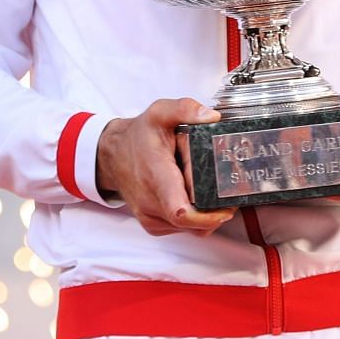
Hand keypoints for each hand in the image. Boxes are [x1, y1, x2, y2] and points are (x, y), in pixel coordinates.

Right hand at [95, 98, 234, 236]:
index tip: (225, 207)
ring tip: (206, 189)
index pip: (180, 211)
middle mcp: (151, 202)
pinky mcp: (153, 225)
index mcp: (156, 175)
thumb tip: (212, 117)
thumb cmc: (138, 136)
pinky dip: (195, 218)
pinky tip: (194, 198)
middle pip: (193, 221)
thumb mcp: (160, 113)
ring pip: (191, 228)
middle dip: (215, 210)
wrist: (113, 155)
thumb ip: (186, 109)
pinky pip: (184, 229)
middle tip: (225, 191)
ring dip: (205, 214)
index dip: (207, 216)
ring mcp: (151, 217)